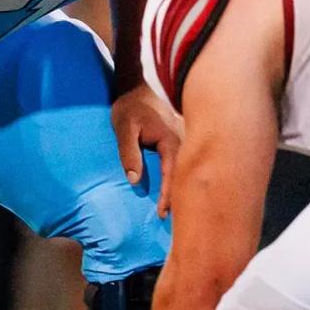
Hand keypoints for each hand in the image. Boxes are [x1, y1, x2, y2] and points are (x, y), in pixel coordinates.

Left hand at [111, 83, 183, 216]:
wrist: (135, 88)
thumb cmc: (129, 107)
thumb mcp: (124, 128)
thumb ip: (129, 153)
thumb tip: (135, 181)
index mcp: (170, 140)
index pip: (172, 174)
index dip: (168, 196)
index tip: (161, 214)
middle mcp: (182, 141)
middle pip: (184, 175)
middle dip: (179, 198)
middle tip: (171, 221)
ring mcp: (183, 140)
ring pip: (186, 169)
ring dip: (181, 189)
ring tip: (176, 212)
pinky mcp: (180, 140)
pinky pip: (183, 163)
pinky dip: (180, 178)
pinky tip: (176, 190)